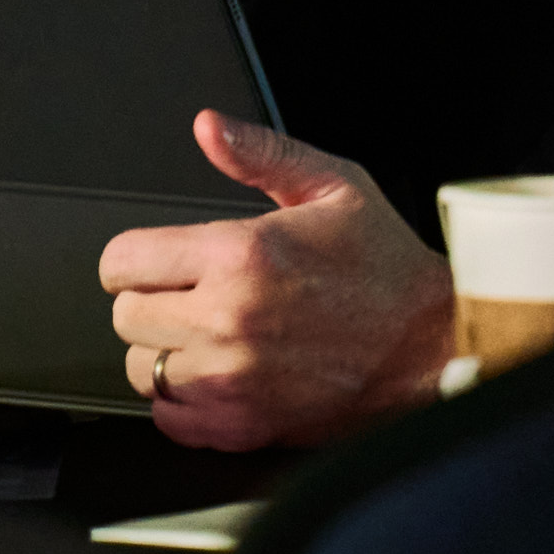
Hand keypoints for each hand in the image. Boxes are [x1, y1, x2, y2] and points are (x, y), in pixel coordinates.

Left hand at [95, 113, 453, 454]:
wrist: (432, 345)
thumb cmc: (386, 268)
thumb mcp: (333, 186)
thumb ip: (262, 153)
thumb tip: (208, 128)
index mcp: (238, 255)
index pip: (120, 261)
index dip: (139, 257)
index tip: (162, 262)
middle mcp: (227, 320)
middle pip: (125, 315)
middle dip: (154, 300)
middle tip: (199, 296)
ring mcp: (231, 379)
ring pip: (142, 368)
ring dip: (167, 352)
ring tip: (213, 335)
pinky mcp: (242, 425)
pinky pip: (168, 417)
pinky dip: (184, 400)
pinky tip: (221, 374)